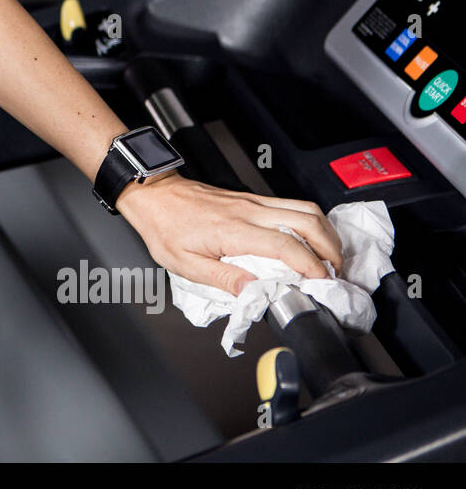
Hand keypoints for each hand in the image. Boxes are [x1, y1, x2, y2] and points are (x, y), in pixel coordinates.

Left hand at [116, 174, 343, 295]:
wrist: (154, 194)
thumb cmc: (165, 227)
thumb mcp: (184, 264)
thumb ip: (222, 279)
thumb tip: (253, 293)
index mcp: (233, 230)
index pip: (286, 245)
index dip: (311, 265)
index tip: (321, 283)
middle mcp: (249, 211)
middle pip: (307, 221)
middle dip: (331, 248)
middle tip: (335, 273)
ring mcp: (253, 202)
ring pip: (305, 208)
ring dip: (326, 233)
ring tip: (330, 258)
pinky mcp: (252, 198)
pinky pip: (291, 205)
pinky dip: (311, 222)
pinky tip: (310, 238)